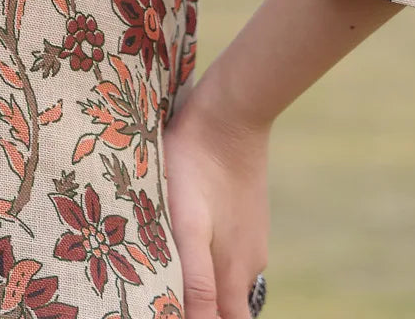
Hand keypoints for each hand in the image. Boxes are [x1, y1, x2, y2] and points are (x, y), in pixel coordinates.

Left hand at [162, 78, 269, 318]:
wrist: (230, 115)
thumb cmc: (196, 167)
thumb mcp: (188, 224)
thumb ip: (197, 280)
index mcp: (234, 275)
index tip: (169, 307)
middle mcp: (248, 264)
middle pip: (227, 306)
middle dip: (201, 305)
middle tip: (163, 292)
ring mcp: (250, 237)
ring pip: (226, 276)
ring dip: (204, 282)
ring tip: (169, 267)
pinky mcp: (246, 215)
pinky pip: (229, 249)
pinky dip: (210, 254)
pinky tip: (188, 234)